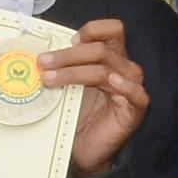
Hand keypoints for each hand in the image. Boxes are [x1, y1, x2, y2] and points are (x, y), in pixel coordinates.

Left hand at [48, 19, 147, 177]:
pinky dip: (124, 85)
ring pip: (106, 69)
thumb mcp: (68, 82)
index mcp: (111, 56)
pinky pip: (136, 93)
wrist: (83, 148)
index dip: (92, 30)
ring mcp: (131, 88)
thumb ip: (64, 65)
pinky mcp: (135, 109)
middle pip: (102, 49)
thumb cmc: (77, 113)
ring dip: (75, 71)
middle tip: (43, 63)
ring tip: (50, 79)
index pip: (112, 30)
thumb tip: (41, 53)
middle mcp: (124, 68)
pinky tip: (112, 82)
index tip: (68, 41)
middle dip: (68, 55)